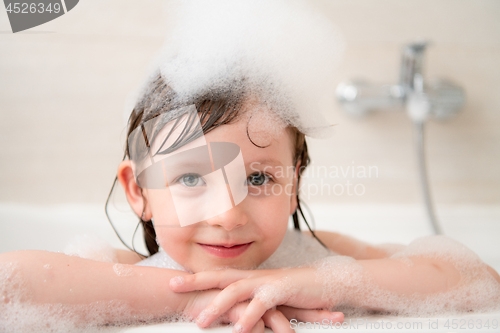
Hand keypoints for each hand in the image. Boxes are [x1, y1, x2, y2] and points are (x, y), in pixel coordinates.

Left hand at [183, 289, 340, 332]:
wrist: (326, 282)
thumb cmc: (295, 292)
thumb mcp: (268, 297)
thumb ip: (250, 302)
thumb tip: (233, 314)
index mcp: (249, 277)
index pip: (217, 276)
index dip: (195, 278)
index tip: (172, 282)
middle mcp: (254, 277)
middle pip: (219, 277)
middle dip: (195, 281)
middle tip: (172, 286)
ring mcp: (267, 282)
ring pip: (236, 291)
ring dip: (218, 306)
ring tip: (201, 322)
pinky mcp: (282, 291)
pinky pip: (262, 304)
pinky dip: (250, 316)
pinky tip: (239, 330)